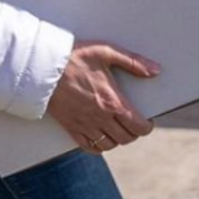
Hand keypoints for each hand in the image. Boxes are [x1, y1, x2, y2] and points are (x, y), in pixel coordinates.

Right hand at [45, 41, 160, 153]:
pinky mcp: (71, 128)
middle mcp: (100, 117)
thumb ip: (132, 62)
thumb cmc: (74, 57)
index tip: (147, 121)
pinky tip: (101, 137)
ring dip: (118, 139)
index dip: (147, 127)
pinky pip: (90, 147)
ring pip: (109, 144)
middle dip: (134, 132)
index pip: (138, 126)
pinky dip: (99, 146)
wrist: (44, 67)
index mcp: (112, 101)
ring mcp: (85, 125)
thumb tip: (154, 71)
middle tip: (134, 123)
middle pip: (126, 138)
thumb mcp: (106, 52)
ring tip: (119, 128)